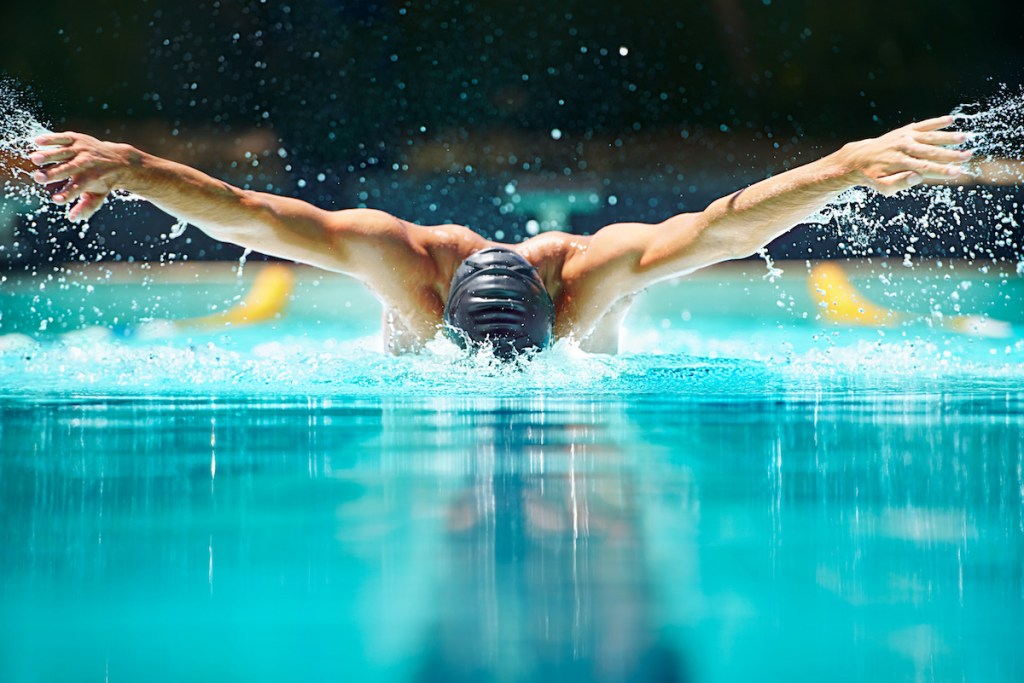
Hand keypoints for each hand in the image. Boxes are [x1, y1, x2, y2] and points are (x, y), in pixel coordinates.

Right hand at [30, 132, 136, 222]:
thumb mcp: (99, 195)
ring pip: (64, 152)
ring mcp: (81, 149)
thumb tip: (72, 219)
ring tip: (34, 159)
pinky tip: (37, 141)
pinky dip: (51, 138)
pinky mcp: (77, 138)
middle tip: (38, 178)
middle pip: (68, 169)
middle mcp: (87, 163)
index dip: (67, 194)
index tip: (56, 200)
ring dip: (49, 155)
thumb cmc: (104, 181)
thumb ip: (86, 207)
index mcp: (91, 178)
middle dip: (54, 173)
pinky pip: (63, 138)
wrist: (119, 159)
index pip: (78, 188)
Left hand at [837, 115, 971, 195]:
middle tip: (968, 156)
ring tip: (965, 138)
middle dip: (950, 155)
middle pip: (931, 152)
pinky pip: (923, 125)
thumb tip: (917, 177)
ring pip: (930, 137)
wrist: (859, 158)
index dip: (941, 171)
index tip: (957, 173)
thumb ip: (899, 183)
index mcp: (899, 163)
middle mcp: (904, 148)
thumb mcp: (882, 186)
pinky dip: (936, 122)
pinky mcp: (906, 130)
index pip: (925, 168)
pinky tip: (950, 119)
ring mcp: (905, 137)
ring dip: (948, 137)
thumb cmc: (874, 176)